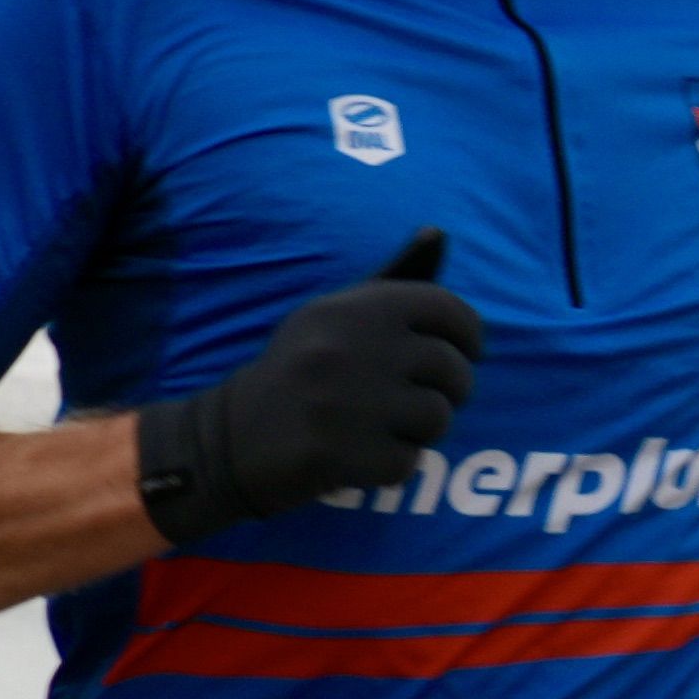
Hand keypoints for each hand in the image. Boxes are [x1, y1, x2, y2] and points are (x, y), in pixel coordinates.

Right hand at [130, 229, 481, 544]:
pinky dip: (393, 465)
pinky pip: (409, 463)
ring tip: (386, 425)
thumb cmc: (298, 369)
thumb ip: (393, 280)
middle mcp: (351, 349)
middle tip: (422, 399)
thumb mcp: (332, 314)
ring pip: (438, 419)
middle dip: (450, 391)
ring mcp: (344, 404)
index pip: (449, 309)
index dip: (469, 335)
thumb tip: (439, 233)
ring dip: (422, 431)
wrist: (230, 437)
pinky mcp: (339, 455)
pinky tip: (361, 454)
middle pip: (454, 371)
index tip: (466, 353)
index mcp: (353, 308)